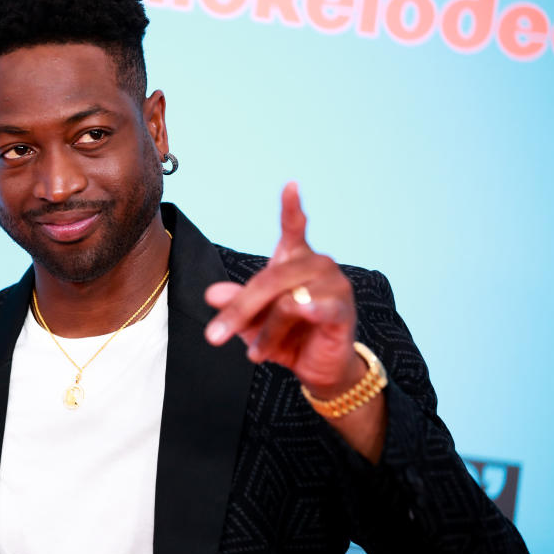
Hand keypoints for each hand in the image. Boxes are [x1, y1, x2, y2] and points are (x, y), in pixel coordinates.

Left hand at [204, 182, 362, 398]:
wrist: (318, 369)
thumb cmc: (286, 336)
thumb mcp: (253, 320)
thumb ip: (235, 304)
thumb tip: (211, 294)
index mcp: (295, 259)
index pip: (294, 227)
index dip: (291, 207)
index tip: (290, 184)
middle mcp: (317, 265)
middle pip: (270, 278)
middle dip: (240, 309)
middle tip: (214, 336)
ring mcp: (334, 286)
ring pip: (286, 300)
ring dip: (264, 331)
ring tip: (254, 355)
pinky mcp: (342, 311)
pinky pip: (319, 308)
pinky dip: (308, 311)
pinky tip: (303, 311)